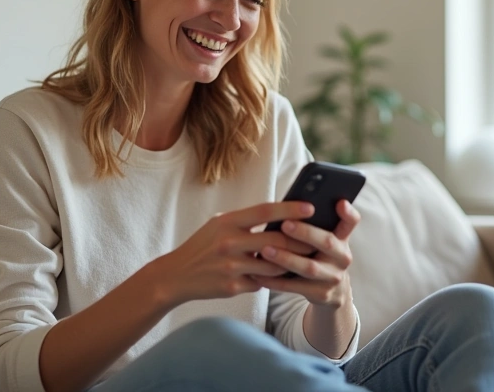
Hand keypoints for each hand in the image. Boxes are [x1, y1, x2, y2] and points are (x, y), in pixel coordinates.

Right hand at [148, 201, 318, 306]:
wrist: (177, 275)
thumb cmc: (204, 245)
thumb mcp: (219, 224)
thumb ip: (246, 221)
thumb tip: (281, 218)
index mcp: (227, 222)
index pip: (265, 211)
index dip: (290, 209)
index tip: (311, 207)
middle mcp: (229, 242)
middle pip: (275, 241)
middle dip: (300, 241)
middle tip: (317, 241)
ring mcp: (231, 266)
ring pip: (274, 265)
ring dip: (290, 263)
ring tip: (303, 259)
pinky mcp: (232, 286)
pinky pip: (262, 282)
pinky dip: (270, 279)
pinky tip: (277, 277)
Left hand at [252, 200, 360, 308]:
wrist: (331, 291)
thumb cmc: (318, 255)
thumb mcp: (323, 241)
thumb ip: (313, 226)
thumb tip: (285, 208)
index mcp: (342, 238)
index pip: (351, 222)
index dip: (348, 213)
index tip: (340, 203)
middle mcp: (342, 257)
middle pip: (327, 242)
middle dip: (305, 233)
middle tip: (285, 224)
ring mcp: (333, 277)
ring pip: (309, 267)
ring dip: (286, 258)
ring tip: (265, 250)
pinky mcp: (322, 294)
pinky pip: (295, 287)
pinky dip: (276, 280)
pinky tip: (260, 274)